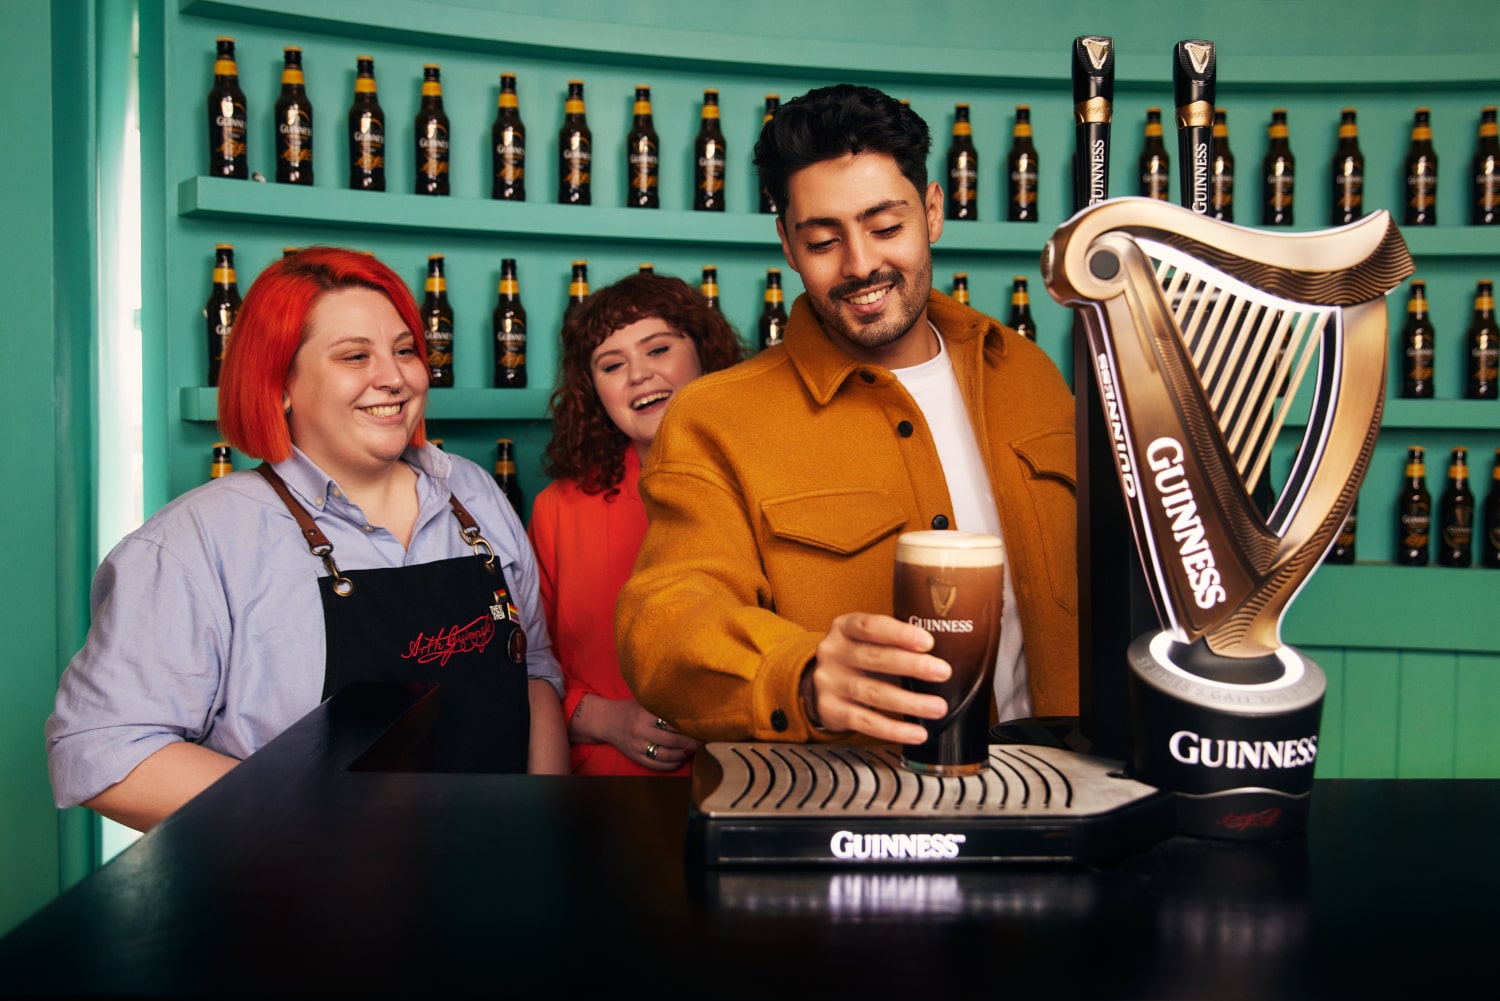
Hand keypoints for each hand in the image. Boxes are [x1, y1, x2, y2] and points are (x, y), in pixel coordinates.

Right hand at [576, 695, 699, 771]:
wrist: (606, 721)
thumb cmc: (631, 710)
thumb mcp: (645, 702)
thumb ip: (664, 707)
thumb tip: (692, 711)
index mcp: (645, 713)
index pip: (673, 722)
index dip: (689, 725)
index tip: (701, 725)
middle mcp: (641, 730)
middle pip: (673, 740)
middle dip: (691, 741)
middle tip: (703, 738)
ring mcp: (638, 746)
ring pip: (667, 755)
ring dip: (684, 754)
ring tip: (694, 749)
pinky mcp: (636, 757)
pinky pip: (658, 766)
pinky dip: (673, 764)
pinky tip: (681, 758)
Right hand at [805, 612, 950, 744]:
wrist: (821, 685)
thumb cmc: (857, 658)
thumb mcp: (867, 640)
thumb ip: (894, 641)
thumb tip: (944, 651)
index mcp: (844, 628)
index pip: (870, 626)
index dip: (899, 633)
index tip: (928, 641)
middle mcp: (833, 653)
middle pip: (874, 658)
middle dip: (912, 666)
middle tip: (943, 672)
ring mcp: (829, 683)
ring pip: (874, 693)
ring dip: (910, 702)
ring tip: (938, 707)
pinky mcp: (831, 710)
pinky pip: (866, 722)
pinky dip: (894, 729)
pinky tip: (916, 733)